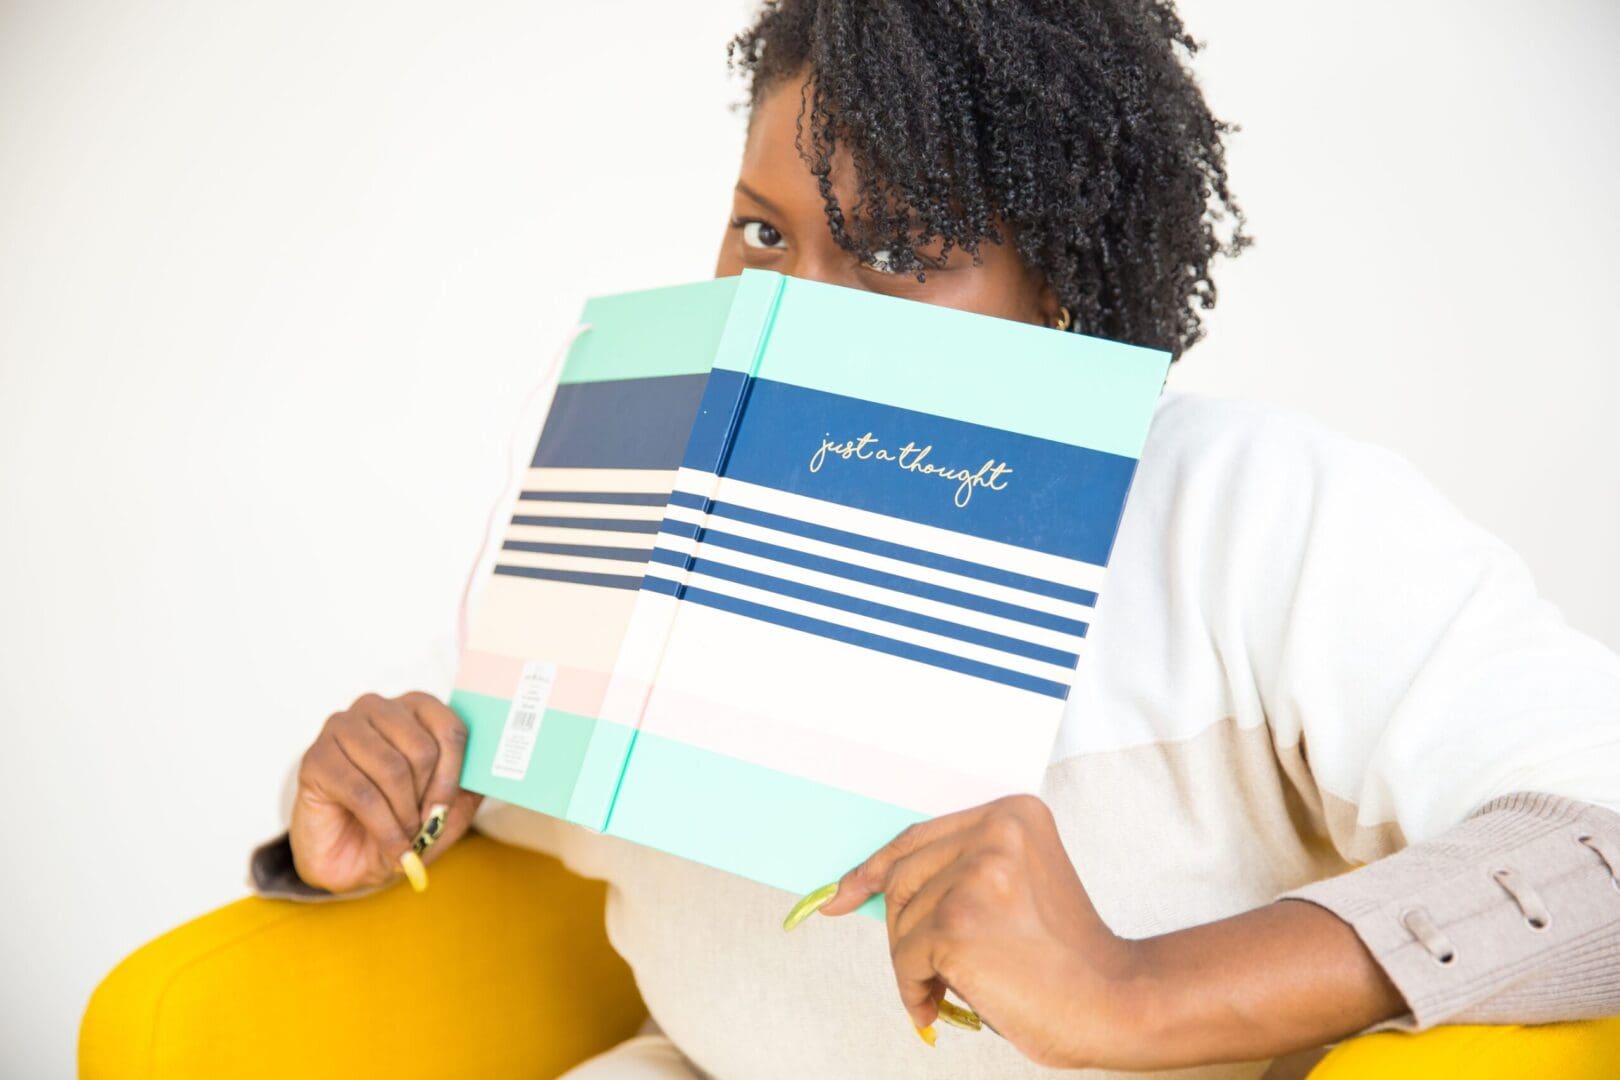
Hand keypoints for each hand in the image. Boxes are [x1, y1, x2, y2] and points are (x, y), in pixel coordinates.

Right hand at [289, 691, 482, 893]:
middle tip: (423, 825)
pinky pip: (362, 792)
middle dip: (427, 798)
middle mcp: (378, 708)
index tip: (445, 807)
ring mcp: (342, 728)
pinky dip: (384, 828)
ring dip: (404, 815)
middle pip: (422, 749)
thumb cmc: (402, 822)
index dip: (454, 773)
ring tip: (405, 836)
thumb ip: (470, 785)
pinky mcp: (316, 758)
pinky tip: (391, 846)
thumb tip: (492, 771)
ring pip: (392, 769)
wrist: (352, 858)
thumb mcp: (448, 808)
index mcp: (415, 708)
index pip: (450, 727)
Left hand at [818, 794, 1139, 1067]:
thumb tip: (865, 889)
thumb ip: (962, 874)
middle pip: (902, 876)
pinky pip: (905, 957)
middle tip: (923, 971)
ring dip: (914, 965)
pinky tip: (939, 1004)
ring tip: (950, 989)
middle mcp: (996, 832)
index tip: (844, 893)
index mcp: (1014, 814)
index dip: (875, 867)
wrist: (1115, 1000)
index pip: (921, 836)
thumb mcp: (1016, 889)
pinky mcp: (958, 920)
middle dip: (900, 929)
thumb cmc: (1067, 959)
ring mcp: (976, 873)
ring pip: (901, 920)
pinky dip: (913, 988)